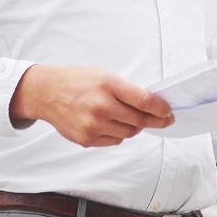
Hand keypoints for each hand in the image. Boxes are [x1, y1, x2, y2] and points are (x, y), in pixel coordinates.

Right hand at [10, 65, 173, 146]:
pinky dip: (119, 133)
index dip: (161, 109)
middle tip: (163, 119)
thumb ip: (127, 90)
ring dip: (135, 127)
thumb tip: (152, 105)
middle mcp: (101, 106)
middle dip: (154, 120)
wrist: (47, 94)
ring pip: (129, 133)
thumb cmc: (78, 82)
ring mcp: (93, 125)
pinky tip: (112, 123)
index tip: (168, 112)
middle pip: (139, 120)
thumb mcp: (105, 76)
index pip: (143, 101)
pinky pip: (114, 141)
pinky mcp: (87, 139)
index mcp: (108, 85)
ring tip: (129, 117)